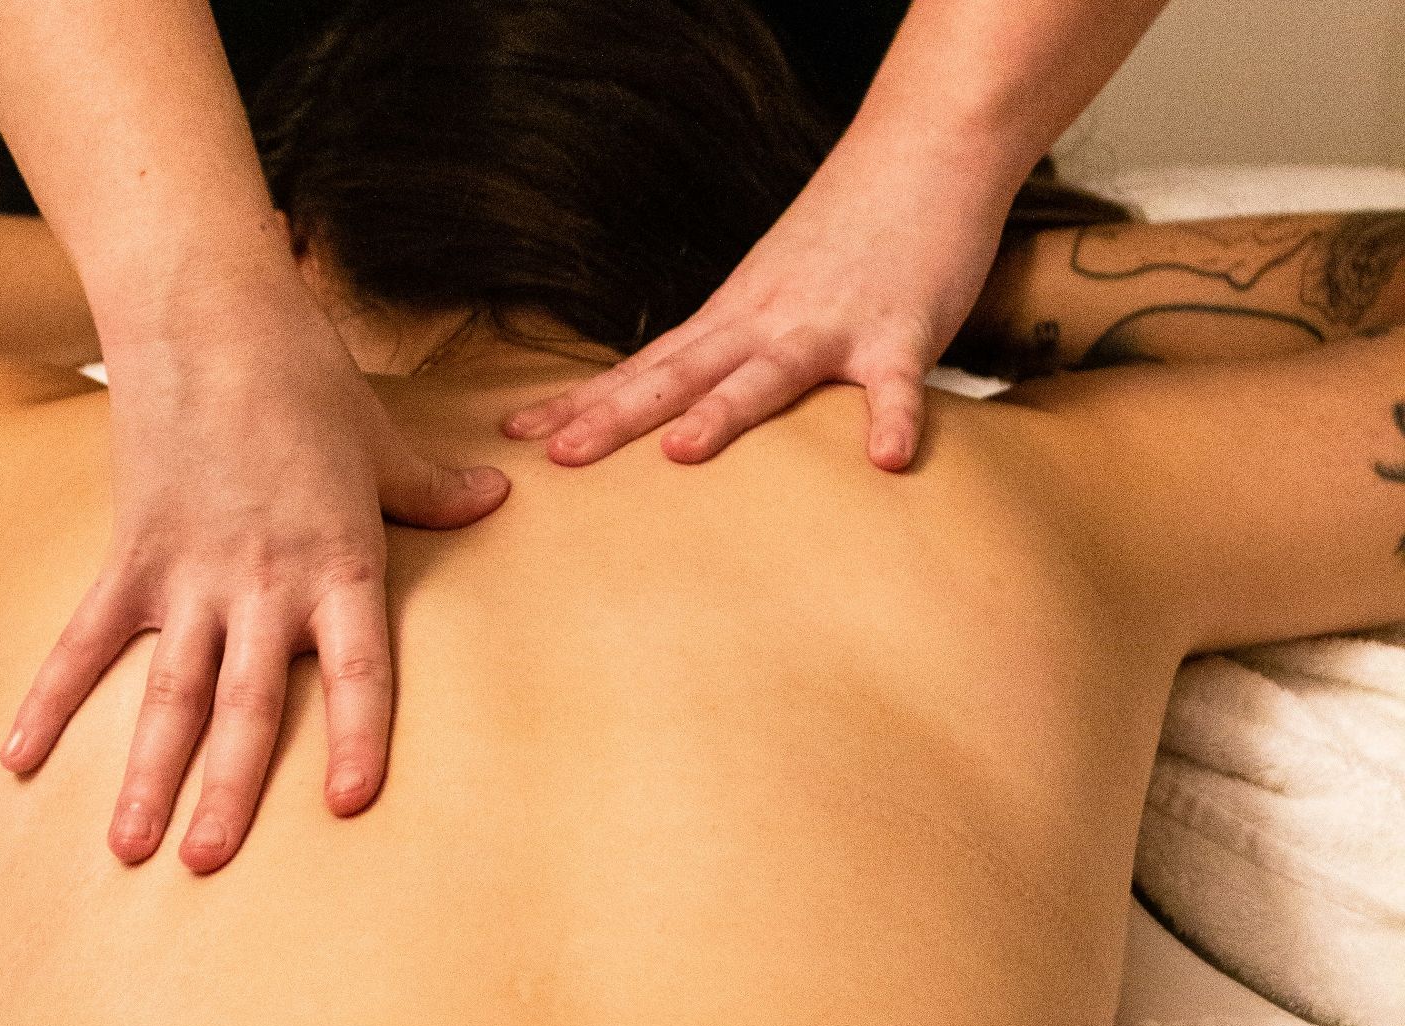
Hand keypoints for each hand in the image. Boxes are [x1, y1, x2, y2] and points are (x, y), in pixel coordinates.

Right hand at [0, 276, 508, 872]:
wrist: (209, 316)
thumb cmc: (306, 380)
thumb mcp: (384, 442)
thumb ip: (434, 490)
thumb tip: (495, 498)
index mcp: (338, 561)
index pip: (357, 667)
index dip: (354, 735)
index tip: (346, 803)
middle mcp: (263, 582)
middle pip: (247, 702)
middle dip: (229, 788)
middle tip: (209, 864)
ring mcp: (189, 573)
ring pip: (167, 689)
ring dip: (145, 770)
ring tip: (128, 848)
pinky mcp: (130, 554)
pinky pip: (85, 639)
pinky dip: (50, 698)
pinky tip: (19, 758)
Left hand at [503, 133, 1015, 471]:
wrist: (922, 149)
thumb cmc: (845, 233)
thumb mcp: (768, 288)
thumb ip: (730, 346)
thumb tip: (683, 404)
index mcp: (729, 316)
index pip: (642, 367)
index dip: (582, 402)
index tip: (518, 433)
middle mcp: (764, 320)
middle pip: (678, 375)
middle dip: (616, 418)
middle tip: (558, 457)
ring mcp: (830, 324)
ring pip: (768, 374)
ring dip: (725, 412)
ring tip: (682, 453)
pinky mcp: (901, 331)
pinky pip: (896, 383)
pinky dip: (891, 418)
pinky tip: (886, 460)